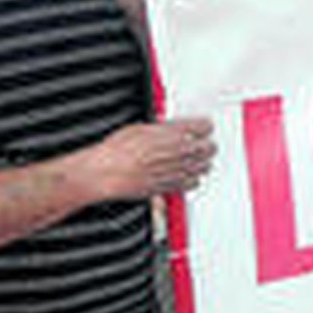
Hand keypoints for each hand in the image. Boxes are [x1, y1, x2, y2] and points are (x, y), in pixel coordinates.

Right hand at [84, 118, 215, 200]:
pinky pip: (191, 183)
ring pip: (201, 167)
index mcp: (168, 134)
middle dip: (208, 145)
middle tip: (208, 144)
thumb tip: (170, 126)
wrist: (104, 172)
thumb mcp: (139, 128)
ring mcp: (172, 171)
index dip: (204, 126)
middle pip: (206, 148)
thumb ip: (160, 128)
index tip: (205, 126)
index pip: (201, 127)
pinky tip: (192, 177)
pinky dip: (194, 179)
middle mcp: (174, 152)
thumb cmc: (116, 151)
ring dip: (204, 162)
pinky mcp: (167, 186)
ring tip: (203, 160)